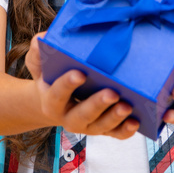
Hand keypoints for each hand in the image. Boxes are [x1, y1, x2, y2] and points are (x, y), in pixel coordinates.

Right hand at [25, 32, 139, 138]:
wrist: (56, 100)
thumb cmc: (50, 76)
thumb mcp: (39, 63)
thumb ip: (38, 51)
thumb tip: (43, 38)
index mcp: (51, 102)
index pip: (58, 94)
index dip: (67, 85)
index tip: (80, 73)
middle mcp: (69, 118)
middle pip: (82, 115)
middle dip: (97, 105)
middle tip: (112, 93)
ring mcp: (87, 126)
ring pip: (101, 126)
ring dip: (114, 118)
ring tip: (128, 106)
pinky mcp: (103, 129)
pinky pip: (115, 134)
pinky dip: (125, 130)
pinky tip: (135, 121)